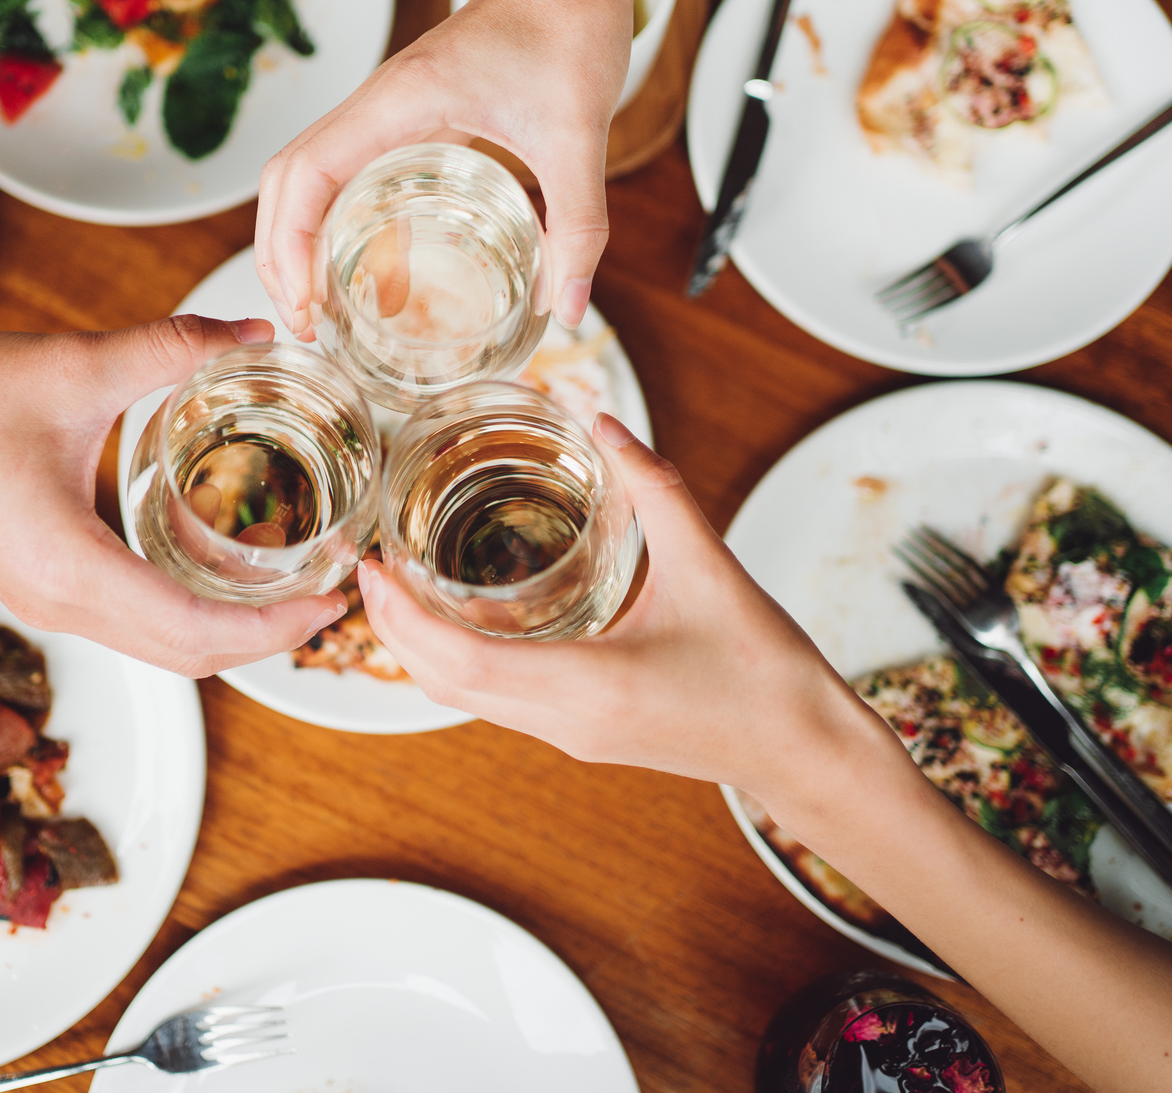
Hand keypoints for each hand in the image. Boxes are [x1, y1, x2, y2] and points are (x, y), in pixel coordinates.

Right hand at [0, 316, 348, 676]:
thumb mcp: (72, 366)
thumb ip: (170, 347)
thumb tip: (255, 333)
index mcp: (72, 567)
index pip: (196, 632)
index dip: (274, 626)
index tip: (333, 599)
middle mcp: (62, 603)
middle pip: (188, 657)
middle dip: (268, 638)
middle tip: (335, 597)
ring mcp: (49, 602)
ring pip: (162, 648)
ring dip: (231, 630)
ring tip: (295, 588)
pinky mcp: (43, 585)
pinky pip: (134, 623)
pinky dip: (191, 614)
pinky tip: (225, 569)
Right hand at [254, 0, 636, 336]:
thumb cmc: (571, 28)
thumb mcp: (581, 137)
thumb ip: (577, 226)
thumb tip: (571, 310)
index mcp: (402, 100)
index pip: (306, 173)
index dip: (290, 245)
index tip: (306, 307)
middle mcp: (379, 100)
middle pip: (284, 178)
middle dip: (277, 252)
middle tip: (303, 323)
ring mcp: (387, 103)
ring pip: (302, 169)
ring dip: (291, 232)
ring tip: (313, 301)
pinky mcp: (406, 107)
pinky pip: (341, 162)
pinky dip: (325, 209)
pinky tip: (355, 254)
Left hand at [354, 413, 903, 813]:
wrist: (804, 749)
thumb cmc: (764, 669)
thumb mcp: (709, 563)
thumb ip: (654, 487)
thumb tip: (604, 422)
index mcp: (588, 684)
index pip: (461, 659)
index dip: (404, 614)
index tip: (372, 569)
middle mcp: (564, 720)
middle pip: (444, 685)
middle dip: (393, 629)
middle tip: (367, 568)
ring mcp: (568, 735)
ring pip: (464, 700)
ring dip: (420, 649)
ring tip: (397, 587)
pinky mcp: (580, 733)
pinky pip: (495, 702)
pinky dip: (458, 662)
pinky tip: (456, 617)